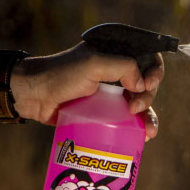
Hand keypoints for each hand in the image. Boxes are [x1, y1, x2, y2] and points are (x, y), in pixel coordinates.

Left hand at [10, 42, 164, 139]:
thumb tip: (142, 85)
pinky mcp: (106, 111)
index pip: (147, 56)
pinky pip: (129, 118)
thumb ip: (122, 66)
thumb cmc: (61, 76)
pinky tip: (144, 136)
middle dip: (149, 96)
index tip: (148, 83)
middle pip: (147, 83)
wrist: (34, 96)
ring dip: (149, 116)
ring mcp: (112, 92)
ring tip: (148, 131)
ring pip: (142, 103)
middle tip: (135, 107)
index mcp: (115, 53)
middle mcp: (117, 71)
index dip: (155, 70)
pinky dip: (140, 127)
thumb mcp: (93, 64)